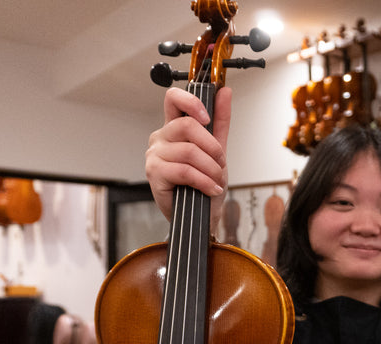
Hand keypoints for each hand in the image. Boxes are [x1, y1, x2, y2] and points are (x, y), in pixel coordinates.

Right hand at [145, 86, 231, 223]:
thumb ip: (220, 122)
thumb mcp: (218, 150)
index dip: (191, 102)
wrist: (203, 215)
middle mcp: (161, 138)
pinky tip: (211, 189)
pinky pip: (185, 171)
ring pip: (189, 151)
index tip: (207, 117)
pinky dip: (204, 181)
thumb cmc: (206, 183)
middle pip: (187, 126)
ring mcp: (155, 155)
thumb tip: (225, 92)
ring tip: (216, 181)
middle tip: (220, 163)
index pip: (173, 99)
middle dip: (212, 147)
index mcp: (173, 128)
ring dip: (211, 169)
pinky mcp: (154, 173)